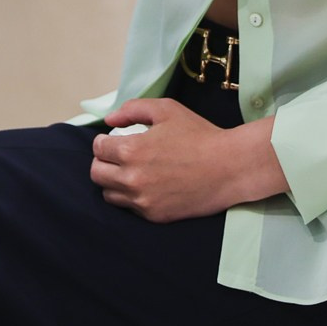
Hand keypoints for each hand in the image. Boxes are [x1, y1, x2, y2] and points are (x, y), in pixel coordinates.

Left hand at [90, 99, 287, 222]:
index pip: (98, 149)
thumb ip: (132, 109)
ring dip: (114, 182)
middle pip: (96, 174)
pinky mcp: (154, 216)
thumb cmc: (199, 134)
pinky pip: (129, 208)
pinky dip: (131, 197)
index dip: (104, 141)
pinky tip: (146, 185)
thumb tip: (109, 120)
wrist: (229, 167)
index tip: (113, 139)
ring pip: (109, 194)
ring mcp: (143, 201)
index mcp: (131, 150)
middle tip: (118, 156)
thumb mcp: (166, 109)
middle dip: (103, 162)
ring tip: (130, 172)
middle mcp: (132, 179)